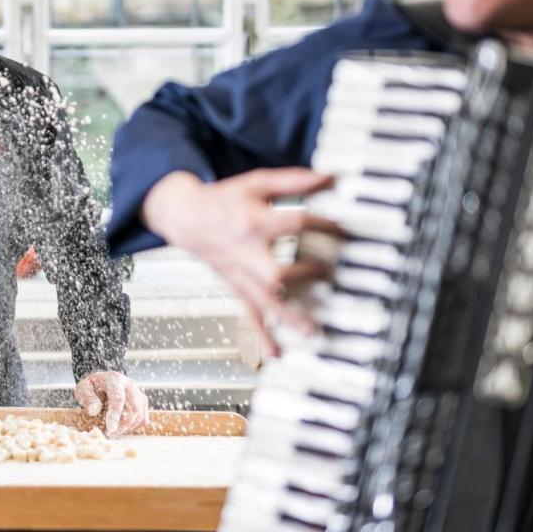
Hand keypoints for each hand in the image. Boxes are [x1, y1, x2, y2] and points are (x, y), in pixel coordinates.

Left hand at [74, 371, 148, 436]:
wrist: (102, 381)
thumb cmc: (92, 387)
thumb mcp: (83, 388)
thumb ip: (87, 398)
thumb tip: (93, 411)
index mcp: (115, 380)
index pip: (118, 398)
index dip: (115, 415)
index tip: (110, 429)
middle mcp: (130, 385)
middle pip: (133, 409)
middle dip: (122, 426)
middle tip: (109, 435)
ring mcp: (138, 394)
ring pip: (139, 416)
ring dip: (127, 428)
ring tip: (113, 433)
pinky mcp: (143, 402)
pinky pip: (143, 419)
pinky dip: (133, 428)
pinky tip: (121, 429)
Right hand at [142, 169, 340, 356]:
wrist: (187, 216)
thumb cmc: (225, 200)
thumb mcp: (258, 182)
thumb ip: (295, 180)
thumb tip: (332, 177)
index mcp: (254, 223)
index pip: (296, 224)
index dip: (324, 225)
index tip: (344, 229)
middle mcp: (247, 253)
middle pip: (277, 273)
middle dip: (305, 277)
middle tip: (331, 275)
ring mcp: (241, 275)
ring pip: (264, 301)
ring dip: (288, 318)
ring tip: (312, 332)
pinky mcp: (236, 287)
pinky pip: (248, 314)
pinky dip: (261, 336)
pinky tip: (274, 354)